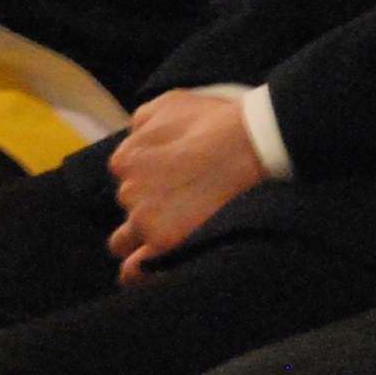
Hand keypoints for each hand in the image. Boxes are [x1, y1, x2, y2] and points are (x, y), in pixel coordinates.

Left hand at [105, 91, 270, 281]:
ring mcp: (144, 220)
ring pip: (125, 241)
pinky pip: (137, 271)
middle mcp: (127, 191)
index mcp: (126, 159)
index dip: (148, 176)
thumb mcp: (170, 104)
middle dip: (146, 206)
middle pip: (128, 208)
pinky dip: (142, 270)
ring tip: (171, 232)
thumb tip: (136, 143)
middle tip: (178, 202)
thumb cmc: (215, 121)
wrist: (250, 143)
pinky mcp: (165, 244)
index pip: (126, 176)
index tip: (171, 177)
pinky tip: (154, 266)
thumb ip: (142, 125)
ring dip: (141, 237)